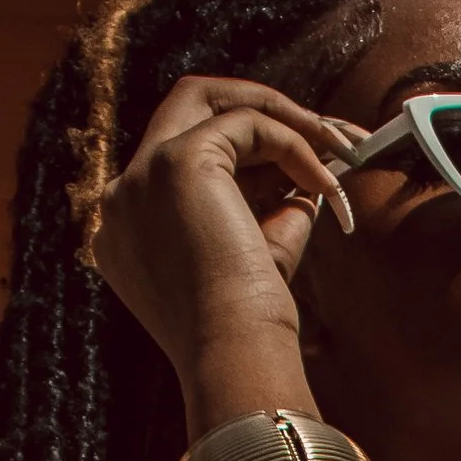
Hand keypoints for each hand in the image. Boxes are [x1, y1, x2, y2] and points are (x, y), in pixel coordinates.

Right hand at [91, 75, 365, 436]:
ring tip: (337, 146)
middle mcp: (123, 199)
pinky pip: (248, 124)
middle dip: (254, 108)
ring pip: (211, 102)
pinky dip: (295, 144)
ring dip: (280, 116)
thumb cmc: (248, 332)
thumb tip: (310, 175)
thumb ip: (272, 211)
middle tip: (318, 130)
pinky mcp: (178, 162)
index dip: (246, 156)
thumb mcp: (257, 258)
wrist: (235, 359)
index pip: (181, 160)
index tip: (299, 170)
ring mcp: (143, 176)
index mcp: (130, 232)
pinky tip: (328, 180)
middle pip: (182, 108)